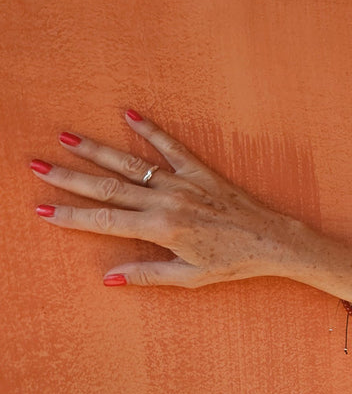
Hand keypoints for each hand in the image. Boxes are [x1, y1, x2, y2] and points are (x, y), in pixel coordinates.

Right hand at [31, 109, 307, 286]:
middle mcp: (167, 201)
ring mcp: (183, 183)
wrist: (273, 241)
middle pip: (107, 186)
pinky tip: (129, 114)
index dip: (71, 216)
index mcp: (160, 229)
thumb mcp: (190, 277)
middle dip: (69, 177)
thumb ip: (147, 274)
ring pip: (131, 163)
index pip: (104, 220)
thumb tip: (109, 279)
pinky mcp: (201, 171)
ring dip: (96, 150)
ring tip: (66, 136)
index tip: (43, 209)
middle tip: (36, 165)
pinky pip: (171, 147)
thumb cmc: (233, 263)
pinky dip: (150, 130)